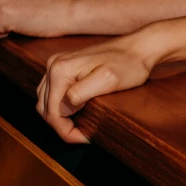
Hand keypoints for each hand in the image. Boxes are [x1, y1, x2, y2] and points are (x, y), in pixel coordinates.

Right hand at [37, 35, 156, 142]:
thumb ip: (80, 94)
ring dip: (60, 117)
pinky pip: (53, 93)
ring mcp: (57, 65)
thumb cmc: (129, 63)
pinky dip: (61, 106)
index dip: (66, 131)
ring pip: (47, 102)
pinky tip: (77, 112)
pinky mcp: (65, 67)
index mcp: (60, 70)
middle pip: (45, 108)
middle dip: (62, 126)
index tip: (85, 138)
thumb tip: (62, 108)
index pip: (52, 113)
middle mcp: (53, 65)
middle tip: (83, 135)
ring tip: (80, 126)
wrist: (139, 47)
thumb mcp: (108, 80)